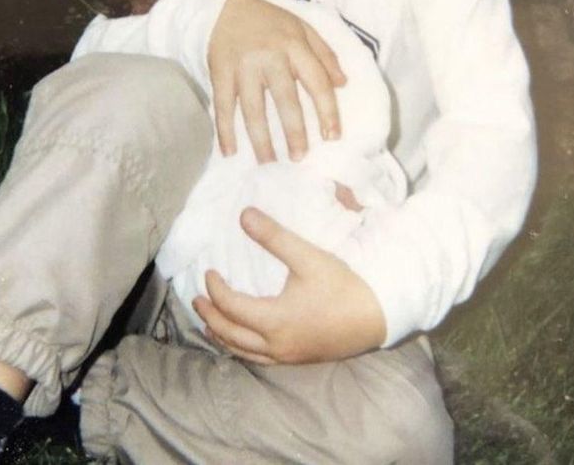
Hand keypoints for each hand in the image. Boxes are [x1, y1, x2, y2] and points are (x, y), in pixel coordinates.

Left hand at [192, 208, 386, 363]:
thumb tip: (243, 215)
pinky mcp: (299, 358)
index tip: (209, 271)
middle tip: (195, 301)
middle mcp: (276, 344)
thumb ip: (274, 237)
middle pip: (230, 334)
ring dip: (222, 336)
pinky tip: (244, 338)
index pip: (231, 306)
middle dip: (210, 317)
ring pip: (243, 352)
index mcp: (274, 320)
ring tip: (209, 324)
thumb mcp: (307, 256)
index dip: (215, 289)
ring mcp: (288, 356)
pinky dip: (242, 348)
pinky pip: (259, 359)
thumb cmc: (342, 286)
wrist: (378, 317)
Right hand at [208, 0, 345, 162]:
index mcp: (295, 45)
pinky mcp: (220, 72)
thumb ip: (325, 55)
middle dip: (294, 132)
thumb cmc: (270, 23)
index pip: (316, 81)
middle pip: (285, 99)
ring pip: (253, 108)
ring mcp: (243, 65)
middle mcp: (270, 56)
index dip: (327, 111)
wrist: (225, 7)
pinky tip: (229, 152)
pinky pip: (222, 106)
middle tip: (299, 158)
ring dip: (260, 139)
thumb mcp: (303, 29)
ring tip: (268, 162)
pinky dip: (225, 130)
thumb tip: (343, 84)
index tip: (332, 137)